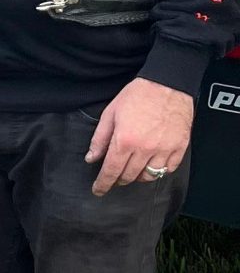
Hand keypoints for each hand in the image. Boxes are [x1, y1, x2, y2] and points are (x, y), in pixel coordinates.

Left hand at [85, 77, 193, 195]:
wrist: (168, 83)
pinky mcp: (179, 147)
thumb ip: (100, 138)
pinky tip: (152, 164)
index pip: (111, 171)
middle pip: (129, 176)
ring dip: (138, 177)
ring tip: (133, 169)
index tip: (98, 190)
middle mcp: (145, 149)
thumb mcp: (111, 113)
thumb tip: (91, 158)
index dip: (103, 184)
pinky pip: (169, 169)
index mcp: (125, 140)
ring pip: (149, 176)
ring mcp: (164, 149)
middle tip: (115, 176)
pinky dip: (159, 171)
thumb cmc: (139, 94)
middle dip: (118, 179)